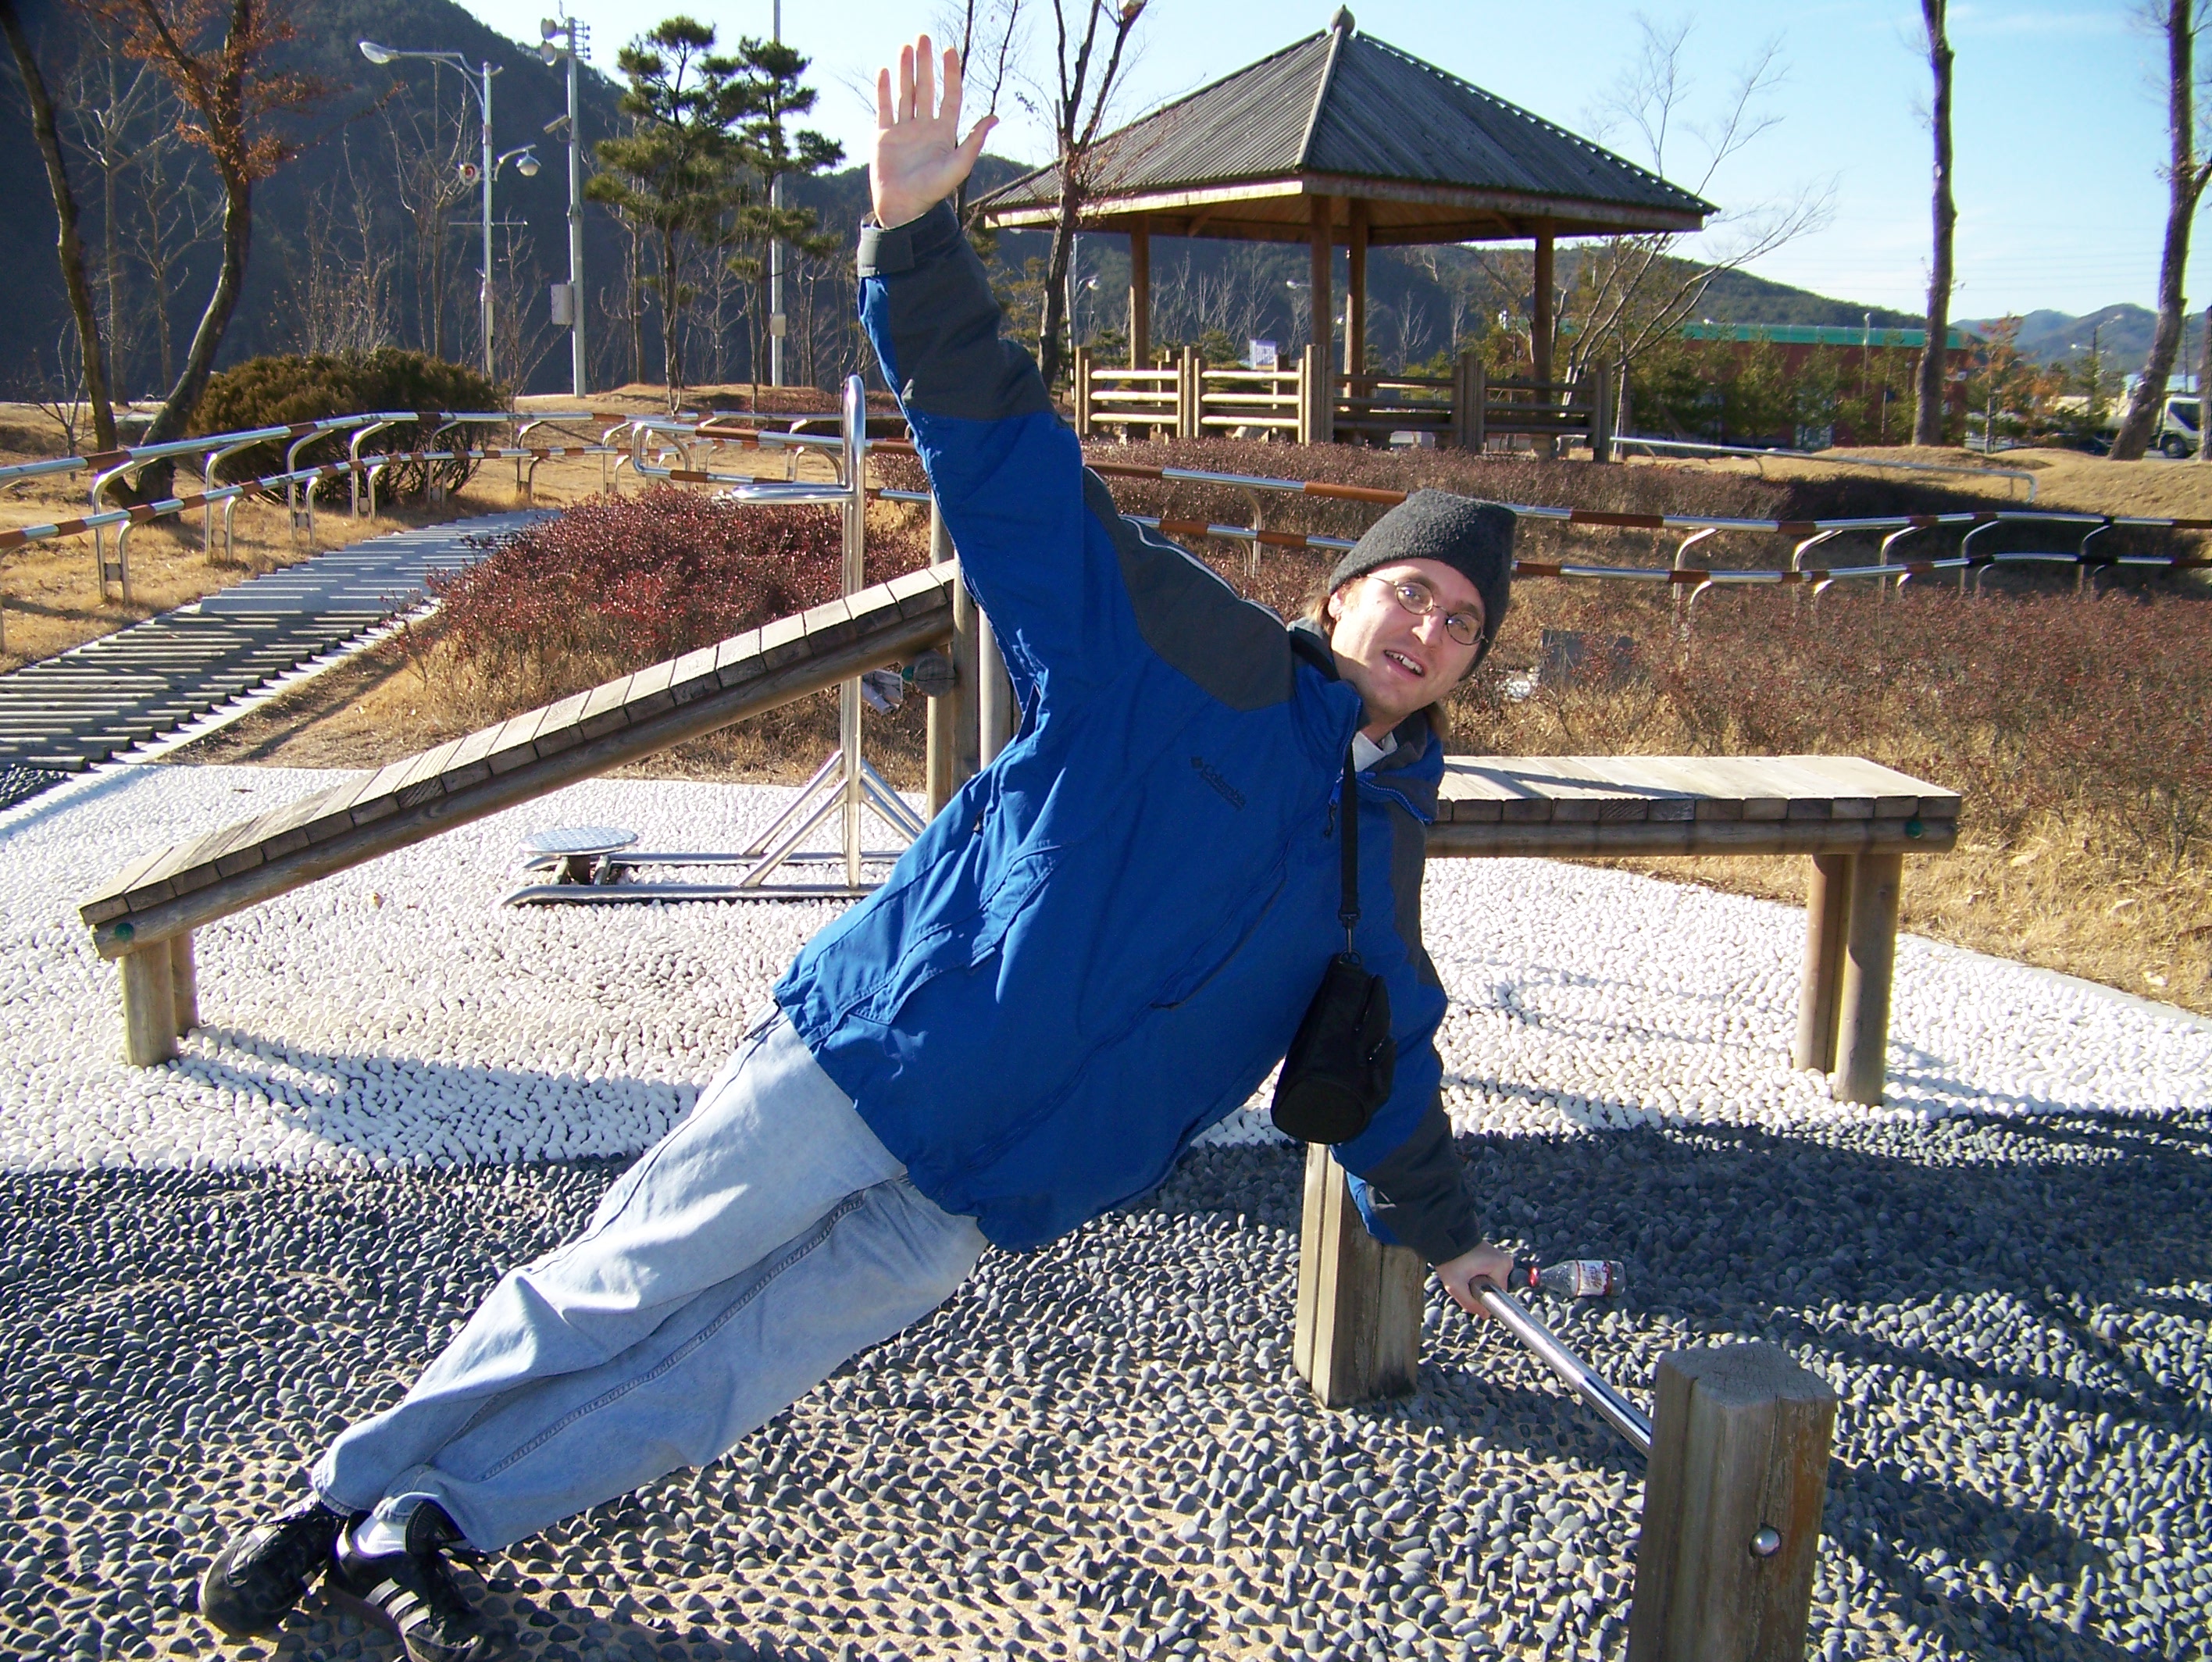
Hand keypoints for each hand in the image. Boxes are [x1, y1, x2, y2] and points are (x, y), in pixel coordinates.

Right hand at [872, 34, 997, 230]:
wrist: (903, 209)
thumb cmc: (932, 192)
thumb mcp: (958, 166)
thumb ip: (974, 141)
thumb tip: (995, 118)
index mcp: (944, 133)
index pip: (949, 96)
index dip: (950, 73)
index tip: (949, 51)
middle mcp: (924, 128)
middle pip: (926, 89)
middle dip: (924, 64)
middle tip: (922, 38)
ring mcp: (903, 130)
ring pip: (905, 93)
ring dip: (905, 71)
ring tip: (905, 47)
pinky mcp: (883, 136)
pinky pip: (884, 108)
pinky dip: (883, 90)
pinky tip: (885, 71)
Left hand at [1435, 1242, 1513, 1317]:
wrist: (1445, 1238)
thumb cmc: (1451, 1260)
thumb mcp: (1456, 1286)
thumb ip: (1470, 1303)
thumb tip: (1485, 1315)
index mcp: (1502, 1266)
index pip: (1498, 1294)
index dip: (1483, 1298)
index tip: (1469, 1291)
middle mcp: (1504, 1261)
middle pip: (1493, 1288)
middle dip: (1478, 1289)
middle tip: (1463, 1281)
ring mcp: (1499, 1257)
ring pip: (1489, 1281)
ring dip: (1476, 1282)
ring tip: (1463, 1273)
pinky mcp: (1492, 1256)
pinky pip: (1487, 1273)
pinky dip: (1476, 1275)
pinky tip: (1465, 1269)